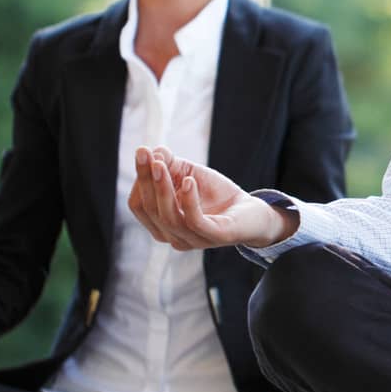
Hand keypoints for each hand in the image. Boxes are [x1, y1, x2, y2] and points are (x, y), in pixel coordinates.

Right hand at [128, 146, 293, 249]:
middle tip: (147, 154)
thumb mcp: (189, 174)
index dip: (140, 179)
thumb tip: (152, 151)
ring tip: (162, 165)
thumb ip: (169, 164)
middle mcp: (173, 236)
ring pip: (169, 217)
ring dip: (163, 189)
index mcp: (161, 225)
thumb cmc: (216, 194)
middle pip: (150, 210)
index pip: (139, 204)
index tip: (142, 151)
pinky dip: (189, 200)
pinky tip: (189, 181)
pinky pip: (194, 221)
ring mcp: (193, 240)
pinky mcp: (215, 236)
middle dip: (147, 180)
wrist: (251, 211)